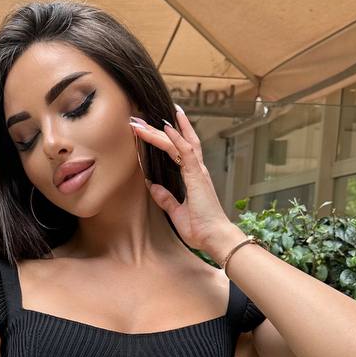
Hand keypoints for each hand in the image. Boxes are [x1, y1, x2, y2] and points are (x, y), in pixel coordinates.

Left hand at [130, 105, 230, 253]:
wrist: (215, 238)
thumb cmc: (201, 229)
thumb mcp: (176, 212)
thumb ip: (165, 198)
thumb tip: (151, 186)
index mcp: (194, 177)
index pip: (179, 150)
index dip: (166, 137)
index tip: (150, 127)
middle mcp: (197, 170)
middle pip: (178, 141)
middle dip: (158, 129)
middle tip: (140, 118)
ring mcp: (198, 171)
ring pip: (179, 143)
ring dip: (161, 130)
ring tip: (143, 120)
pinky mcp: (198, 176)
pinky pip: (186, 152)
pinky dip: (175, 138)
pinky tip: (165, 128)